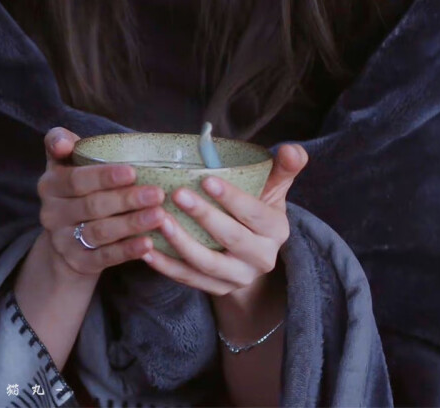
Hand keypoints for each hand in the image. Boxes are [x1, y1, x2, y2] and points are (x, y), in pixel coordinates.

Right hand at [38, 129, 166, 281]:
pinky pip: (105, 257)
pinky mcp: (78, 263)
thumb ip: (61, 143)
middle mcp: (51, 214)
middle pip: (93, 206)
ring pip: (101, 233)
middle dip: (127, 199)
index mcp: (49, 185)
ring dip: (132, 224)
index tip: (133, 172)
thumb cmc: (75, 189)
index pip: (77, 179)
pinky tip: (148, 243)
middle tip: (158, 193)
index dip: (104, 176)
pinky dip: (127, 251)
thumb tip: (62, 143)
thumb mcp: (64, 163)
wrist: (64, 238)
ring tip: (159, 215)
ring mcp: (63, 242)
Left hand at [147, 144, 305, 308]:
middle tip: (177, 194)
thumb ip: (284, 168)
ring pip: (208, 265)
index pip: (253, 213)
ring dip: (182, 244)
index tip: (206, 178)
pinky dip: (168, 267)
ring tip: (160, 222)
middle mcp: (261, 258)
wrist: (255, 253)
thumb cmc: (259, 208)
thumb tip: (292, 148)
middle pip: (231, 239)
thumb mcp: (275, 188)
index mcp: (275, 230)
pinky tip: (148, 250)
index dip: (231, 197)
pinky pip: (190, 280)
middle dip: (204, 216)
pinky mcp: (219, 290)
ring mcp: (239, 278)